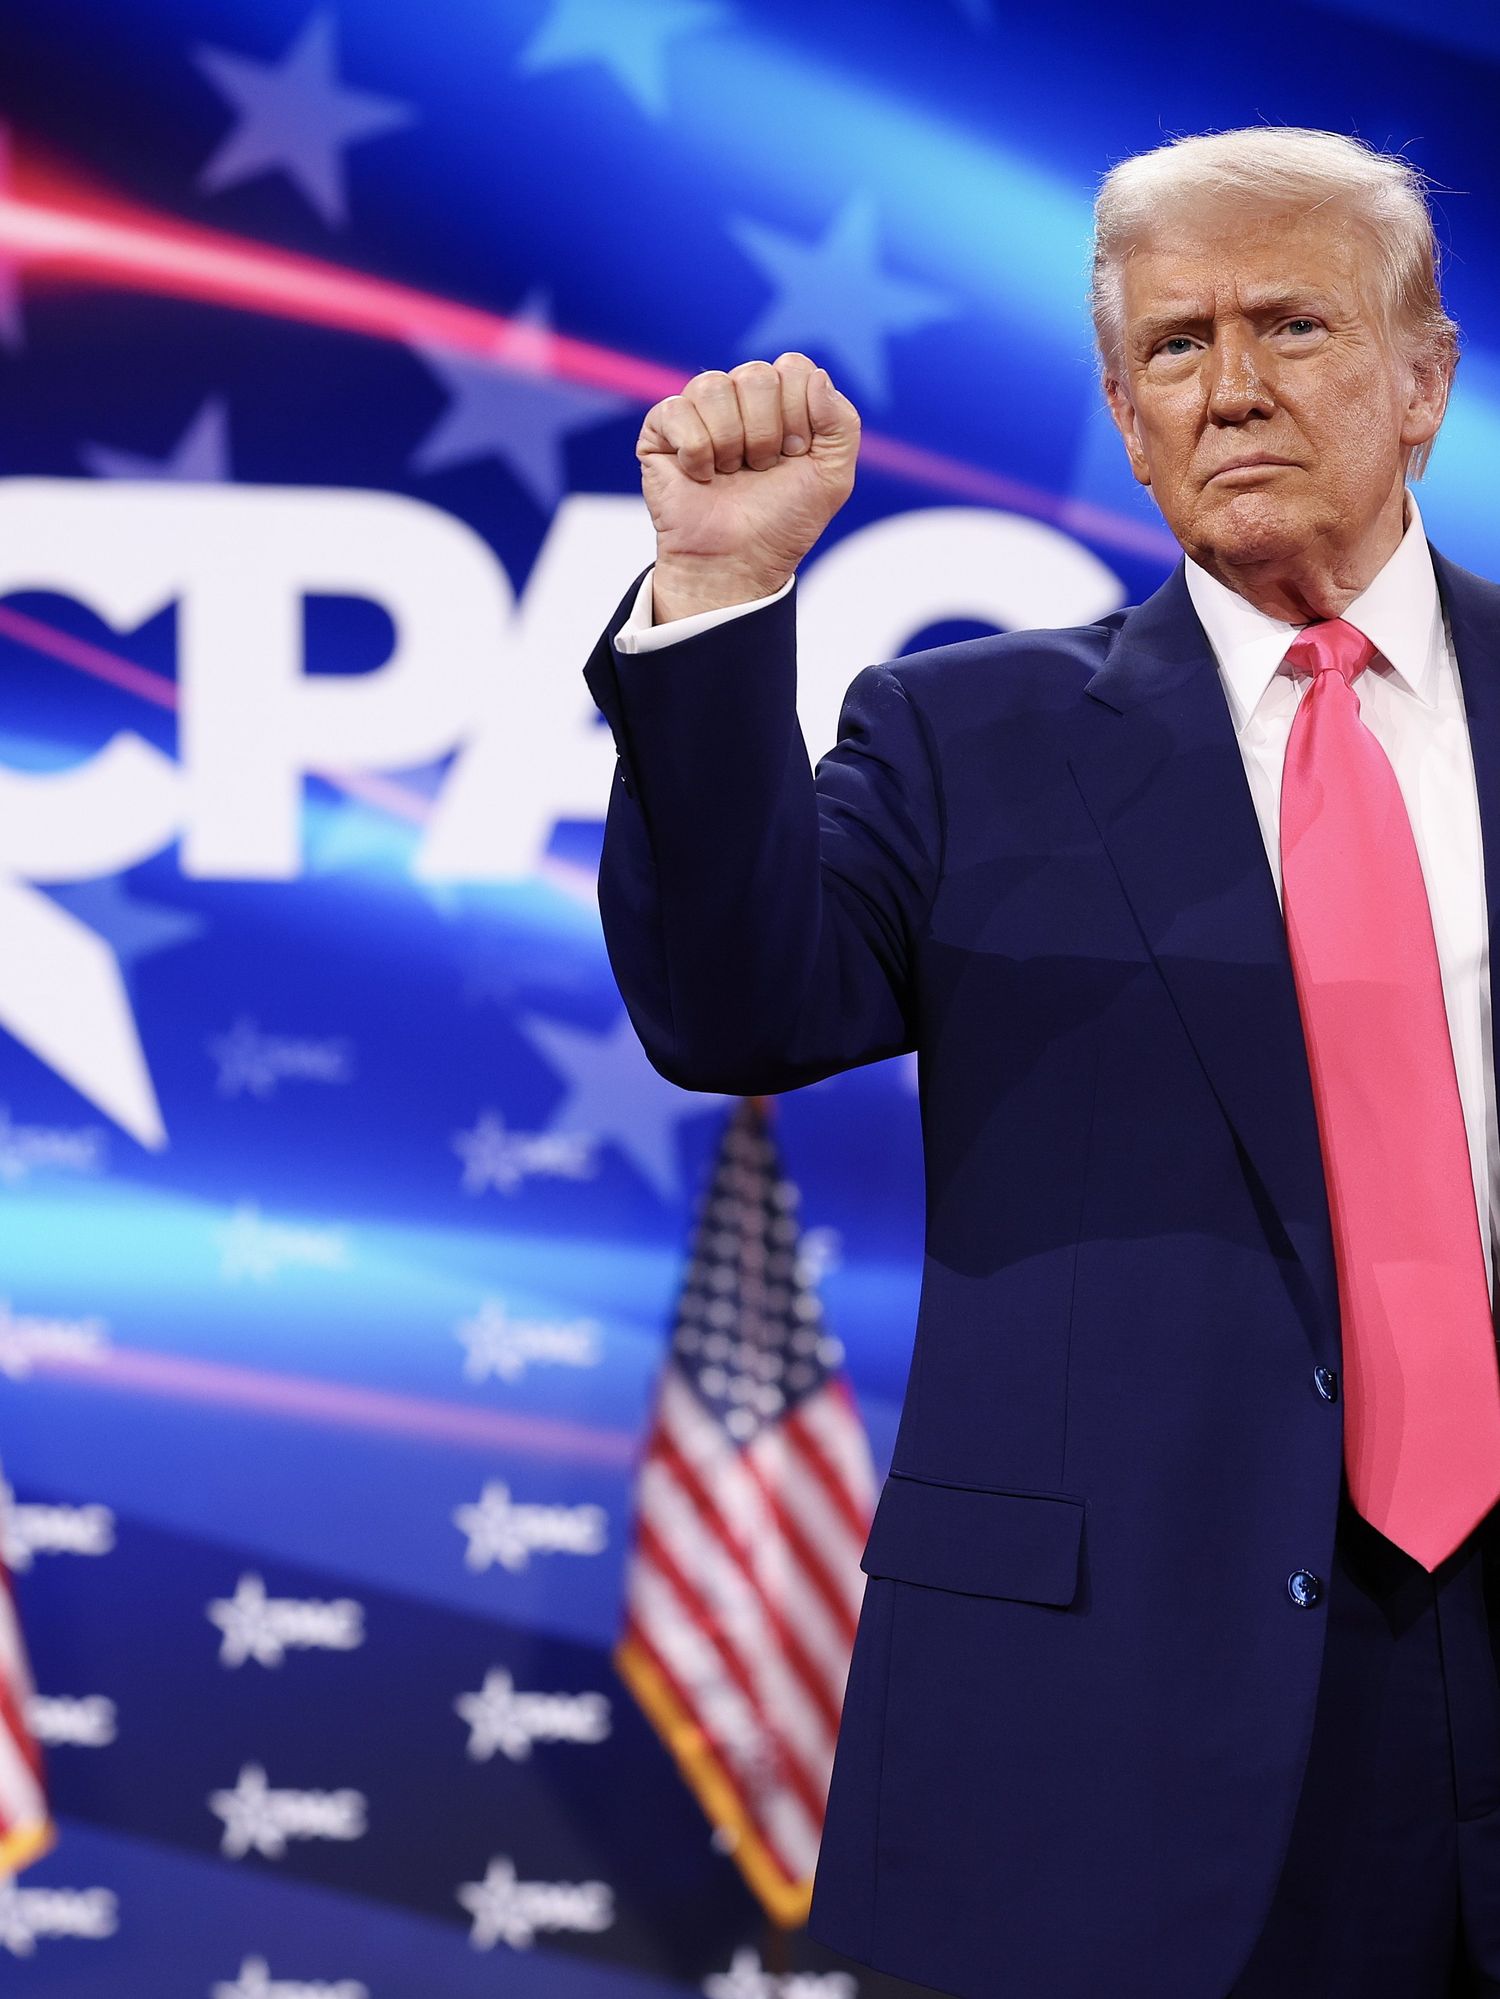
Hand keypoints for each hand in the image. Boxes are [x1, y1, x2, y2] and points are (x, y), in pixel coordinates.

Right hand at [636, 352, 860, 621]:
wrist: (739, 563)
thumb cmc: (782, 521)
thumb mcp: (833, 476)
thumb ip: (842, 422)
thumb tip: (816, 376)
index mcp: (780, 399)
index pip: (792, 367)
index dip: (798, 414)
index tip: (794, 455)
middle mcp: (739, 397)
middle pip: (755, 375)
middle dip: (765, 433)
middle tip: (760, 469)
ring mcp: (698, 410)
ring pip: (712, 386)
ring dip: (730, 443)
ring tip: (730, 473)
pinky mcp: (661, 429)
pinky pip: (677, 410)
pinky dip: (696, 451)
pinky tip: (701, 476)